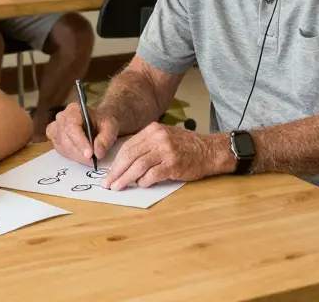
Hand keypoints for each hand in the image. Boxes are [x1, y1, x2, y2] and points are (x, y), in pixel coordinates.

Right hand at [46, 102, 119, 163]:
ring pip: (63, 146)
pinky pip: (61, 150)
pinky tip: (82, 158)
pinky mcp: (55, 138)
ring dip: (76, 156)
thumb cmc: (103, 122)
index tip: (90, 154)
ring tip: (89, 161)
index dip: (80, 142)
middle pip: (66, 138)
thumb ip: (105, 139)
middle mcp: (62, 117)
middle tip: (92, 161)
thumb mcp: (110, 128)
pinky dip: (72, 156)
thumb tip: (98, 153)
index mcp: (74, 109)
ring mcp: (56, 128)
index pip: (72, 127)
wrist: (99, 122)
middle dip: (79, 153)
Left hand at [104, 123, 222, 191]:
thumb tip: (125, 163)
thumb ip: (147, 146)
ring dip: (126, 179)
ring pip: (138, 166)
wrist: (210, 151)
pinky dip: (144, 182)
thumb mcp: (165, 138)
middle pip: (130, 156)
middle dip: (116, 172)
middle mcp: (158, 137)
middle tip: (108, 183)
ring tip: (118, 187)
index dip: (116, 162)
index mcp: (153, 130)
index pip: (128, 147)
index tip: (109, 173)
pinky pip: (152, 174)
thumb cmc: (186, 147)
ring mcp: (166, 150)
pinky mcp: (173, 163)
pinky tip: (140, 185)